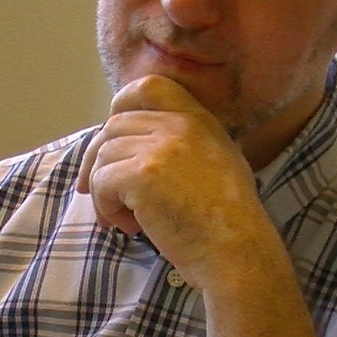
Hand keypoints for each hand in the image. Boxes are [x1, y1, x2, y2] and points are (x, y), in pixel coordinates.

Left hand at [75, 74, 276, 289]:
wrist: (237, 249)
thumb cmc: (228, 221)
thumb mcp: (219, 163)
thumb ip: (186, 145)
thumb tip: (136, 150)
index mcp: (199, 119)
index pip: (149, 86)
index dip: (121, 105)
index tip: (112, 138)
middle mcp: (180, 125)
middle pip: (114, 126)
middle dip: (98, 161)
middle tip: (102, 194)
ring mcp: (161, 147)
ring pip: (103, 156)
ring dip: (104, 191)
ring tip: (126, 220)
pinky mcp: (142, 174)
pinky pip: (102, 181)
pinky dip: (105, 207)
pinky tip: (128, 226)